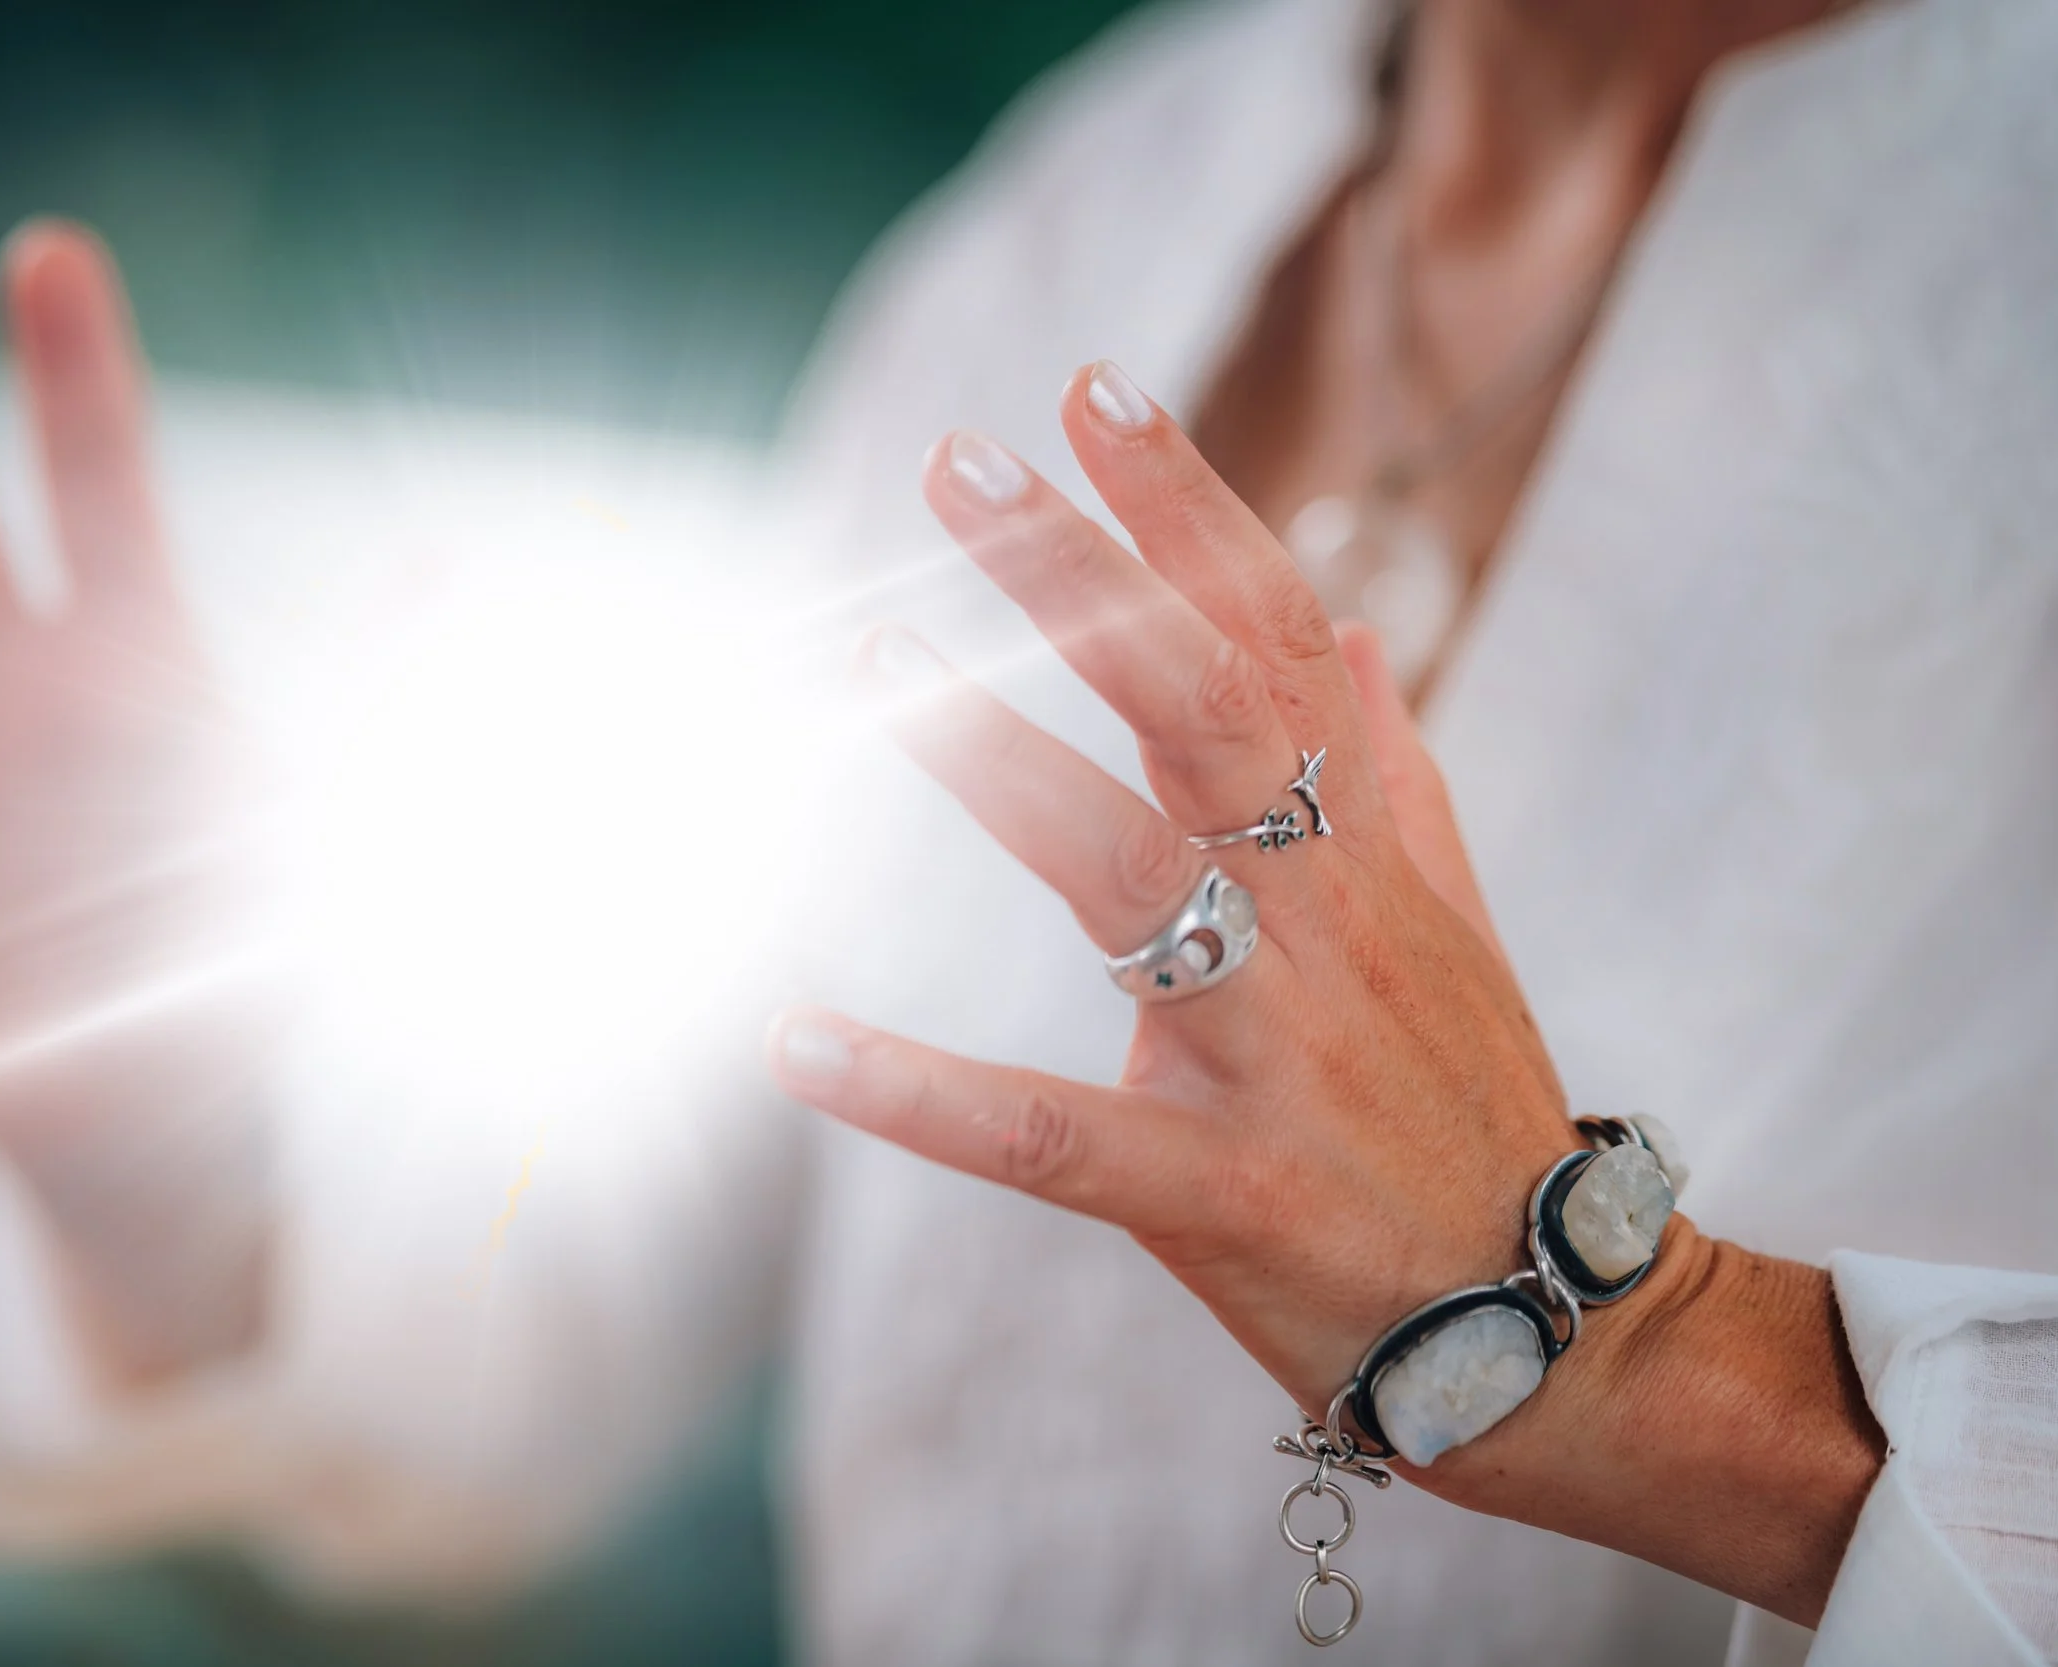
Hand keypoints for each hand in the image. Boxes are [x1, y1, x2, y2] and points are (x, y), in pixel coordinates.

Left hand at [769, 362, 1878, 1619]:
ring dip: (989, 758)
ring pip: (1127, 871)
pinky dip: (921, 1093)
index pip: (1276, 638)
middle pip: (1199, 708)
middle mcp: (1324, 923)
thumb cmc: (1469, 1113)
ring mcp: (1275, 1054)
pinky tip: (796, 1044)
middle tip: (959, 462)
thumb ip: (1395, 776)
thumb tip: (1355, 633)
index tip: (1093, 391)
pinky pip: (1051, 1135)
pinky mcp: (1220, 1190)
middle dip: (1082, 575)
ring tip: (861, 664)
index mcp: (1364, 853)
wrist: (1554, 1336)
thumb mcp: (1451, 925)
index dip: (1188, 509)